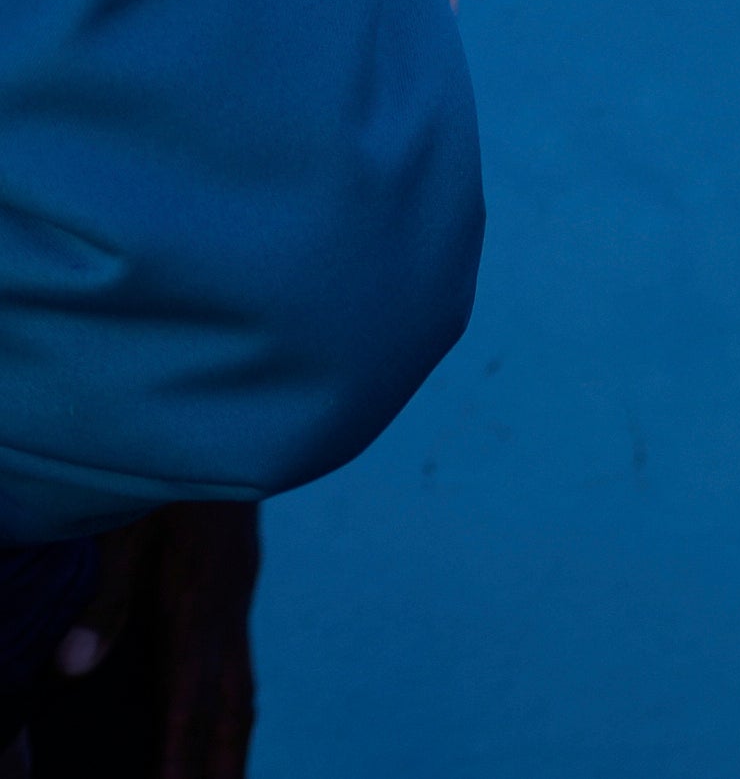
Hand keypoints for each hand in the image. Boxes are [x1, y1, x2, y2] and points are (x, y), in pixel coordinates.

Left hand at [47, 499, 257, 777]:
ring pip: (241, 686)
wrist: (221, 421)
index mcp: (199, 600)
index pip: (191, 696)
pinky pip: (236, 662)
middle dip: (224, 763)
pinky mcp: (232, 585)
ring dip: (233, 741)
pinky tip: (217, 719)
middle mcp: (226, 607)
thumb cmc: (162, 472)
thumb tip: (73, 669)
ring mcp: (236, 596)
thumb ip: (101, 599)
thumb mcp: (121, 530)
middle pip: (233, 704)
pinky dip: (230, 705)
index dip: (181, 752)